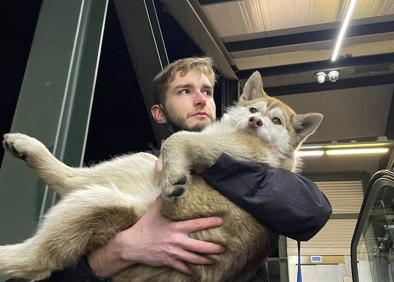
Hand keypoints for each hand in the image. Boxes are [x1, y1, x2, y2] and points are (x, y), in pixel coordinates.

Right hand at [88, 196, 223, 277]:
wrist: (132, 245)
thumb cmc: (144, 226)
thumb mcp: (153, 210)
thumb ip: (163, 200)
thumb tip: (169, 187)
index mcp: (175, 228)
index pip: (196, 224)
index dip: (210, 222)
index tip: (221, 221)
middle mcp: (176, 241)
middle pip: (199, 246)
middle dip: (213, 248)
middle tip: (223, 247)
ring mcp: (173, 253)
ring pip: (193, 259)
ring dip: (205, 260)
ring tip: (215, 260)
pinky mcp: (168, 261)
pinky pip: (182, 268)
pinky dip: (189, 270)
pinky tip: (196, 272)